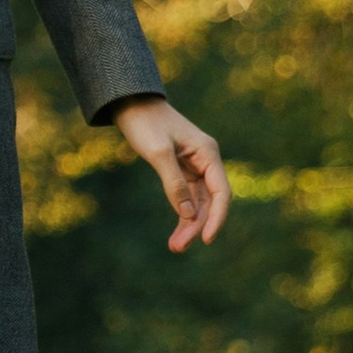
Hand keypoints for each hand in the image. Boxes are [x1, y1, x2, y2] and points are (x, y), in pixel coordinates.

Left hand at [110, 96, 229, 253]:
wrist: (131, 103)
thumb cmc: (145, 123)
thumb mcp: (158, 153)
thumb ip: (174, 184)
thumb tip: (188, 215)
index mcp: (208, 153)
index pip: (221, 192)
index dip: (217, 218)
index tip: (206, 239)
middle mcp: (206, 160)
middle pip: (209, 201)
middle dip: (196, 226)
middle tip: (177, 248)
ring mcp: (195, 166)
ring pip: (198, 202)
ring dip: (188, 224)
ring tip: (175, 246)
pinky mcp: (181, 169)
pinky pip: (187, 196)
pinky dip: (182, 213)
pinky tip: (176, 230)